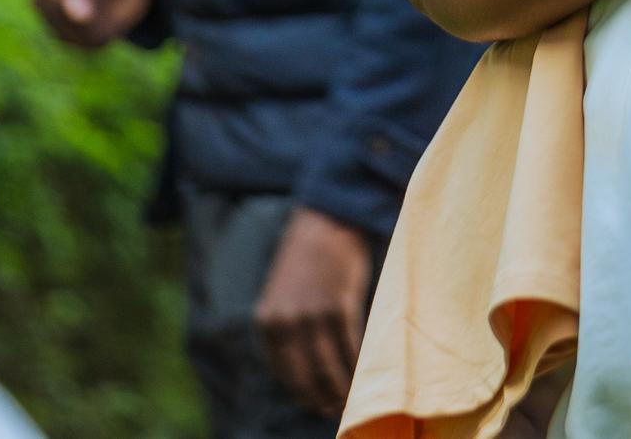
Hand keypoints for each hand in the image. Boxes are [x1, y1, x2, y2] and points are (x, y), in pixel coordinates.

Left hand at [253, 206, 372, 417]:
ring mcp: (311, 315)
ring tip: (352, 398)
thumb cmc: (310, 257)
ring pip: (328, 365)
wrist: (327, 219)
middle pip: (303, 374)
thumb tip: (307, 360)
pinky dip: (357, 363)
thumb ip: (289, 325)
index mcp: (267, 321)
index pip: (282, 371)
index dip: (301, 391)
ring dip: (341, 386)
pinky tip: (364, 372)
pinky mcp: (338, 306)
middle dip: (319, 396)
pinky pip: (348, 345)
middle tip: (334, 410)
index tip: (316, 403)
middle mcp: (284, 323)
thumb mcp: (286, 294)